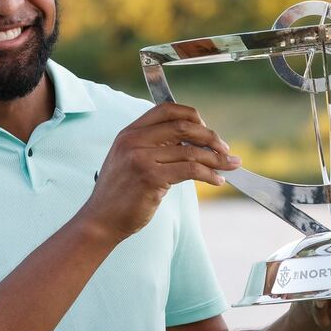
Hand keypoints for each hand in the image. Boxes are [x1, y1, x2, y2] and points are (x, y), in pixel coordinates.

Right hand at [79, 103, 240, 241]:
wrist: (101, 220)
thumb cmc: (120, 195)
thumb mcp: (130, 161)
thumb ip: (154, 147)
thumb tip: (194, 143)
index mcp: (129, 133)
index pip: (165, 110)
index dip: (190, 115)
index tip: (206, 128)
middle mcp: (133, 141)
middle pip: (183, 127)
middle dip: (210, 137)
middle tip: (225, 149)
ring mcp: (141, 158)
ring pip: (190, 151)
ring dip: (216, 159)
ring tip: (229, 166)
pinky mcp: (151, 177)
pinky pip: (190, 170)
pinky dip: (209, 174)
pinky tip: (217, 180)